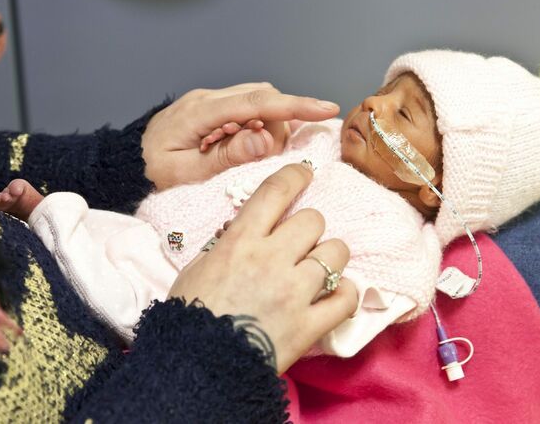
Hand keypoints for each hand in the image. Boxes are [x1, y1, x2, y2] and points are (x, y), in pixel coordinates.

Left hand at [142, 83, 338, 189]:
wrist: (124, 160)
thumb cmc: (150, 169)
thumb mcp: (186, 172)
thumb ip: (226, 156)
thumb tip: (265, 139)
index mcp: (200, 112)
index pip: (257, 102)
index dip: (295, 105)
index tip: (326, 109)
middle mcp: (207, 99)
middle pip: (262, 97)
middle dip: (280, 121)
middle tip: (267, 154)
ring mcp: (208, 100)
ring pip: (256, 100)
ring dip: (268, 123)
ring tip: (254, 152)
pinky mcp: (210, 107)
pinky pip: (245, 107)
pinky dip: (257, 123)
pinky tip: (249, 144)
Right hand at [168, 163, 357, 373]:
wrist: (199, 366)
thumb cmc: (192, 315)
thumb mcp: (197, 268)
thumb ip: (224, 244)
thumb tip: (243, 228)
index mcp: (241, 242)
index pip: (276, 192)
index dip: (296, 174)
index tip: (305, 173)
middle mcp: (272, 259)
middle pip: (314, 220)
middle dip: (310, 227)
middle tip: (301, 243)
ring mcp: (295, 292)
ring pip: (336, 253)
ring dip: (330, 257)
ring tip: (320, 270)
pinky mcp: (310, 324)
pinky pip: (347, 297)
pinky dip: (346, 294)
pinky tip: (335, 295)